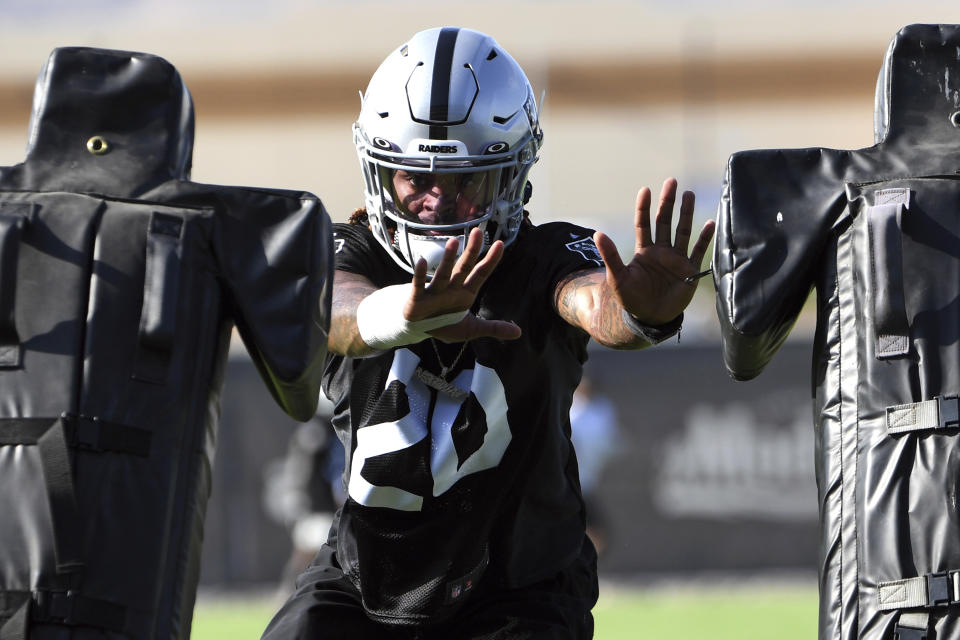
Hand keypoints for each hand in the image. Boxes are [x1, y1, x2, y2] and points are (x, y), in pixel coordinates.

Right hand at [405, 227, 521, 342]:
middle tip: (478, 232)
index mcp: (465, 293)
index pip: (481, 274)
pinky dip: (419, 274)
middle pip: (463, 267)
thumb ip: (493, 328)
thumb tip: (519, 333)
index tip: (500, 244)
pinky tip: (421, 261)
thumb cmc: (444, 323)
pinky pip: (418, 285)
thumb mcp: (471, 329)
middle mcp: (451, 288)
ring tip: (454, 242)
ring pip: (443, 274)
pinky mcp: (417, 299)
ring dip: (448, 259)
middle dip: (471, 251)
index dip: (490, 261)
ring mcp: (434, 292)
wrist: (418, 328)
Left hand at [593, 178, 714, 324]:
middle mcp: (661, 251)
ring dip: (686, 213)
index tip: (646, 189)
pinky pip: (699, 250)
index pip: (644, 223)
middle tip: (671, 181)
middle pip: (664, 221)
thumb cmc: (631, 300)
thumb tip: (597, 234)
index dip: (644, 207)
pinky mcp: (690, 270)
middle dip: (668, 202)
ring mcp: (676, 259)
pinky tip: (710, 223)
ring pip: (683, 231)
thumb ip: (610, 256)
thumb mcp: (617, 278)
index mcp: (644, 251)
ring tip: (689, 195)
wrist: (650, 319)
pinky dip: (705, 237)